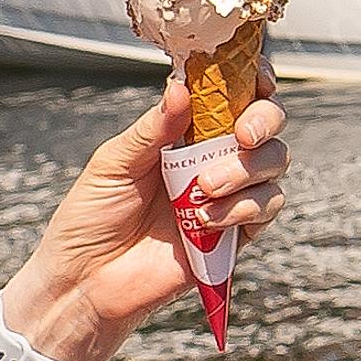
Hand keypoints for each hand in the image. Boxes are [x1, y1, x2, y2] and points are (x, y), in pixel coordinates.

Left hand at [5, 85, 287, 360]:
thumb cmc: (91, 216)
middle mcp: (212, 158)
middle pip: (267, 125)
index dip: (254, 81)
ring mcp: (228, 195)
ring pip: (273, 164)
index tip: (256, 80)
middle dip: (264, 121)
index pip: (233, 96)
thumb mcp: (114, 161)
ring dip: (245, 171)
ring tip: (203, 189)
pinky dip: (242, 208)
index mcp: (184, 133)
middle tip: (242, 135)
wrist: (87, 280)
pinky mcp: (236, 232)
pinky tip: (205, 218)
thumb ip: (154, 127)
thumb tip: (180, 86)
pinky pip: (266, 208)